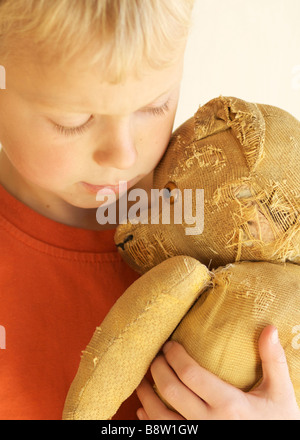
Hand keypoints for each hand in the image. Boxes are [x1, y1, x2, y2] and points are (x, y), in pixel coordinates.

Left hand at [136, 325, 299, 419]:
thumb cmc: (278, 424)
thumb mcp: (280, 394)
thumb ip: (273, 360)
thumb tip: (269, 328)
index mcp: (229, 404)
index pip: (190, 374)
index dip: (174, 356)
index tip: (169, 345)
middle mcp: (210, 422)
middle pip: (171, 391)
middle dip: (157, 369)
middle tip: (156, 356)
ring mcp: (199, 437)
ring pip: (160, 417)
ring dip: (145, 396)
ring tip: (142, 379)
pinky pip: (163, 435)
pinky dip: (149, 421)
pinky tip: (144, 409)